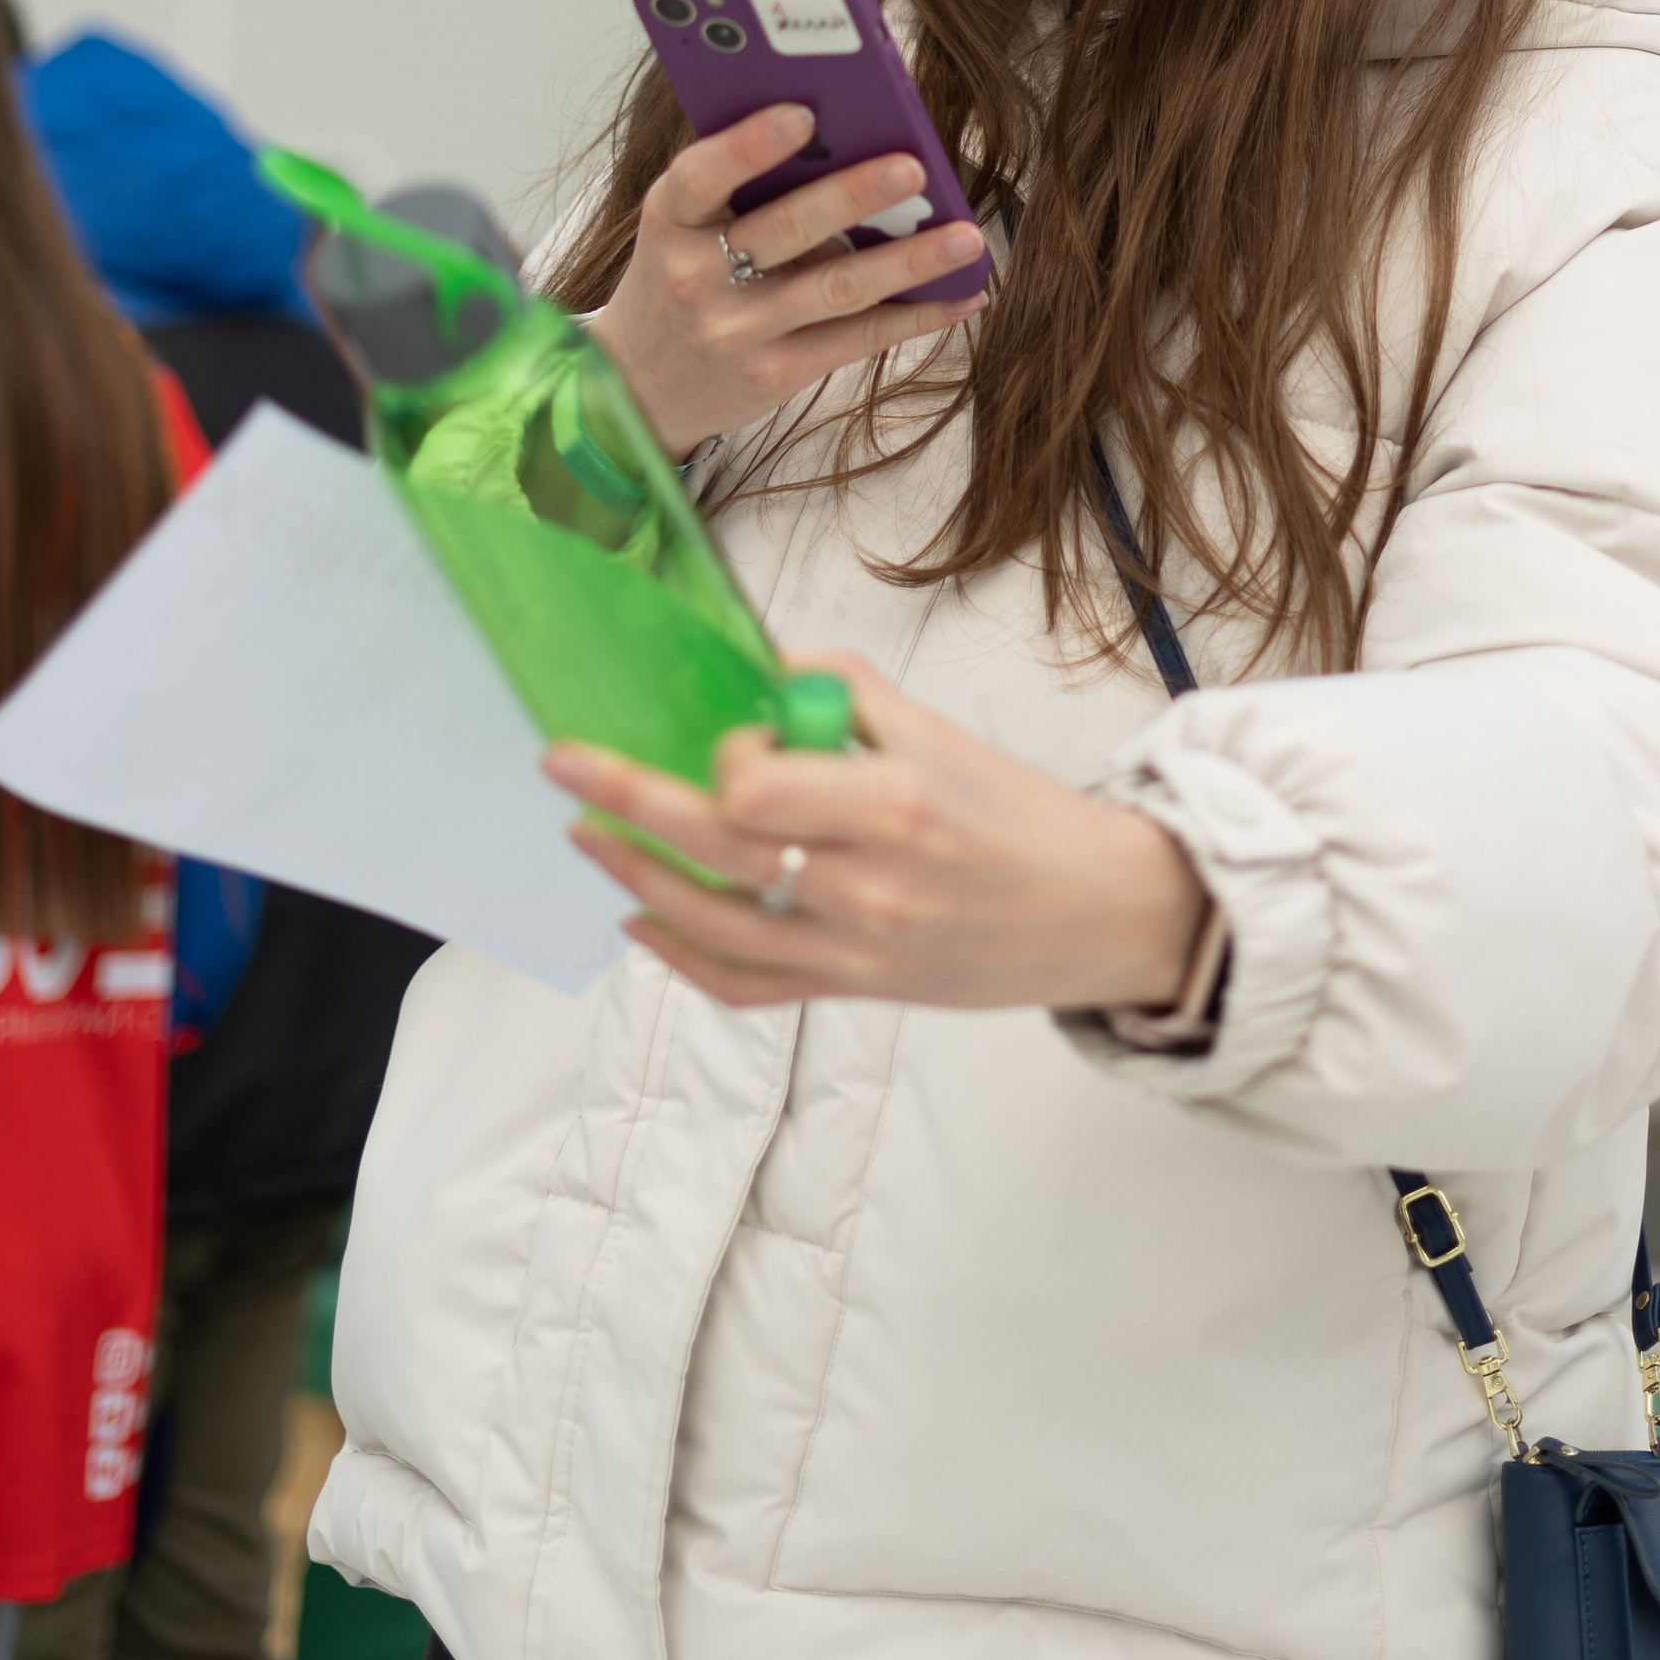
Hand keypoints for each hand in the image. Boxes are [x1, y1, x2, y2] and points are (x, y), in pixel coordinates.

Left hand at [545, 657, 1209, 1015]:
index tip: (734, 733)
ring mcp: (851, 951)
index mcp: (895, 806)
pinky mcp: (848, 991)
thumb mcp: (942, 731)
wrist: (1098, 914)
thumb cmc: (1021, 814)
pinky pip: (742, 983)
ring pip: (707, 923)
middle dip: (622, 799)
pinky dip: (679, 955)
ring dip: (632, 874)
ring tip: (585, 833)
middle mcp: (865, 887)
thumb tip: (754, 667)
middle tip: (562, 761)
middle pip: (712, 849)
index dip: (726, 754)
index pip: (758, 789)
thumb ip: (844, 693)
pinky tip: (640, 919)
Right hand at [585, 103, 985, 452]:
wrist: (639, 386)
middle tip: (913, 167)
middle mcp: (696, 276)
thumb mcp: (684, 225)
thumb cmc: (681, 275)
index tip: (803, 114)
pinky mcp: (775, 374)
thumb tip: (847, 137)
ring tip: (965, 236)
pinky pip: (856, 340)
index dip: (749, 146)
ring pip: (835, 288)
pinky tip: (961, 294)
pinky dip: (915, 315)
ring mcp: (737, 331)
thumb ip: (742, 184)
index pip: (700, 176)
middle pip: (784, 230)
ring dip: (907, 261)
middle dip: (852, 196)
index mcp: (670, 218)